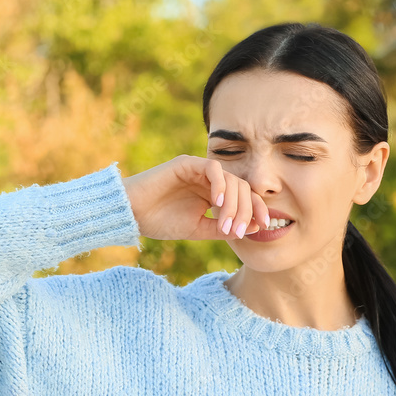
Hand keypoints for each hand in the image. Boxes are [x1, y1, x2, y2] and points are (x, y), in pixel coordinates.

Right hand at [121, 155, 269, 240]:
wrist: (131, 214)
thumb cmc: (161, 222)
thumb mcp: (199, 230)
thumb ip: (224, 228)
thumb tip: (254, 227)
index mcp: (214, 193)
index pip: (245, 197)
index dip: (257, 209)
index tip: (264, 227)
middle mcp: (210, 180)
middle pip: (243, 188)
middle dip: (245, 210)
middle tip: (238, 232)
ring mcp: (199, 170)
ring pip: (231, 179)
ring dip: (233, 204)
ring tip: (225, 224)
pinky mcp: (187, 163)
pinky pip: (213, 169)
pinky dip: (220, 185)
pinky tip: (216, 203)